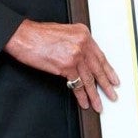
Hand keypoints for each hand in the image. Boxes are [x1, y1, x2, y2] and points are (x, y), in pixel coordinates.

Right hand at [4, 19, 118, 112]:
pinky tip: (84, 103)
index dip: (108, 69)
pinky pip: (76, 84)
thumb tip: (84, 59)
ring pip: (88, 78)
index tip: (113, 79)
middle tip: (113, 94)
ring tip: (99, 105)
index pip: (99, 55)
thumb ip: (77, 44)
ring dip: (94, 94)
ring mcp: (75, 55)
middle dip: (106, 84)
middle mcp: (82, 43)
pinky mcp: (65, 66)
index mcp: (83, 33)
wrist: (23, 36)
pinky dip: (81, 95)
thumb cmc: (39, 35)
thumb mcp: (65, 32)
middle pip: (97, 67)